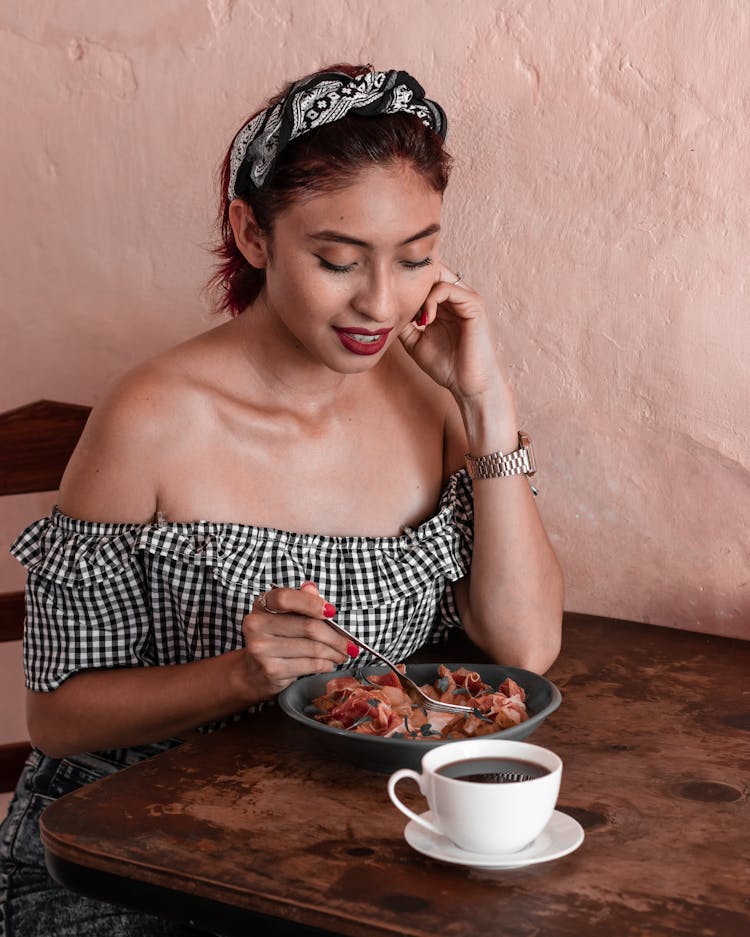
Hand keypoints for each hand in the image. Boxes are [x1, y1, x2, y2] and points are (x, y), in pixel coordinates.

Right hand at [239, 582, 351, 700]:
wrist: (253, 672)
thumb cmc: (276, 638)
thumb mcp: (285, 616)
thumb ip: (300, 600)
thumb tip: (312, 588)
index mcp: (261, 605)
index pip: (286, 598)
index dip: (311, 603)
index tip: (332, 612)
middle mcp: (256, 625)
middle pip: (308, 626)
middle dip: (336, 637)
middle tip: (350, 644)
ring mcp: (262, 649)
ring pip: (312, 648)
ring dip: (334, 652)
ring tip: (343, 654)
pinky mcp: (271, 670)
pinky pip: (309, 665)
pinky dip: (325, 664)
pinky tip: (329, 663)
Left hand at [398, 266, 508, 404]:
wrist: (468, 386)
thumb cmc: (446, 367)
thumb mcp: (416, 341)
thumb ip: (404, 323)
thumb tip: (386, 310)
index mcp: (446, 303)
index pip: (425, 278)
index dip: (406, 285)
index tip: (394, 308)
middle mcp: (458, 296)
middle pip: (430, 271)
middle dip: (410, 284)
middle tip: (399, 306)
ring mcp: (467, 298)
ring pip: (437, 276)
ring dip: (418, 294)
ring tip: (414, 319)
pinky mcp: (474, 305)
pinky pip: (448, 289)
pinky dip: (431, 301)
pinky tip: (425, 321)